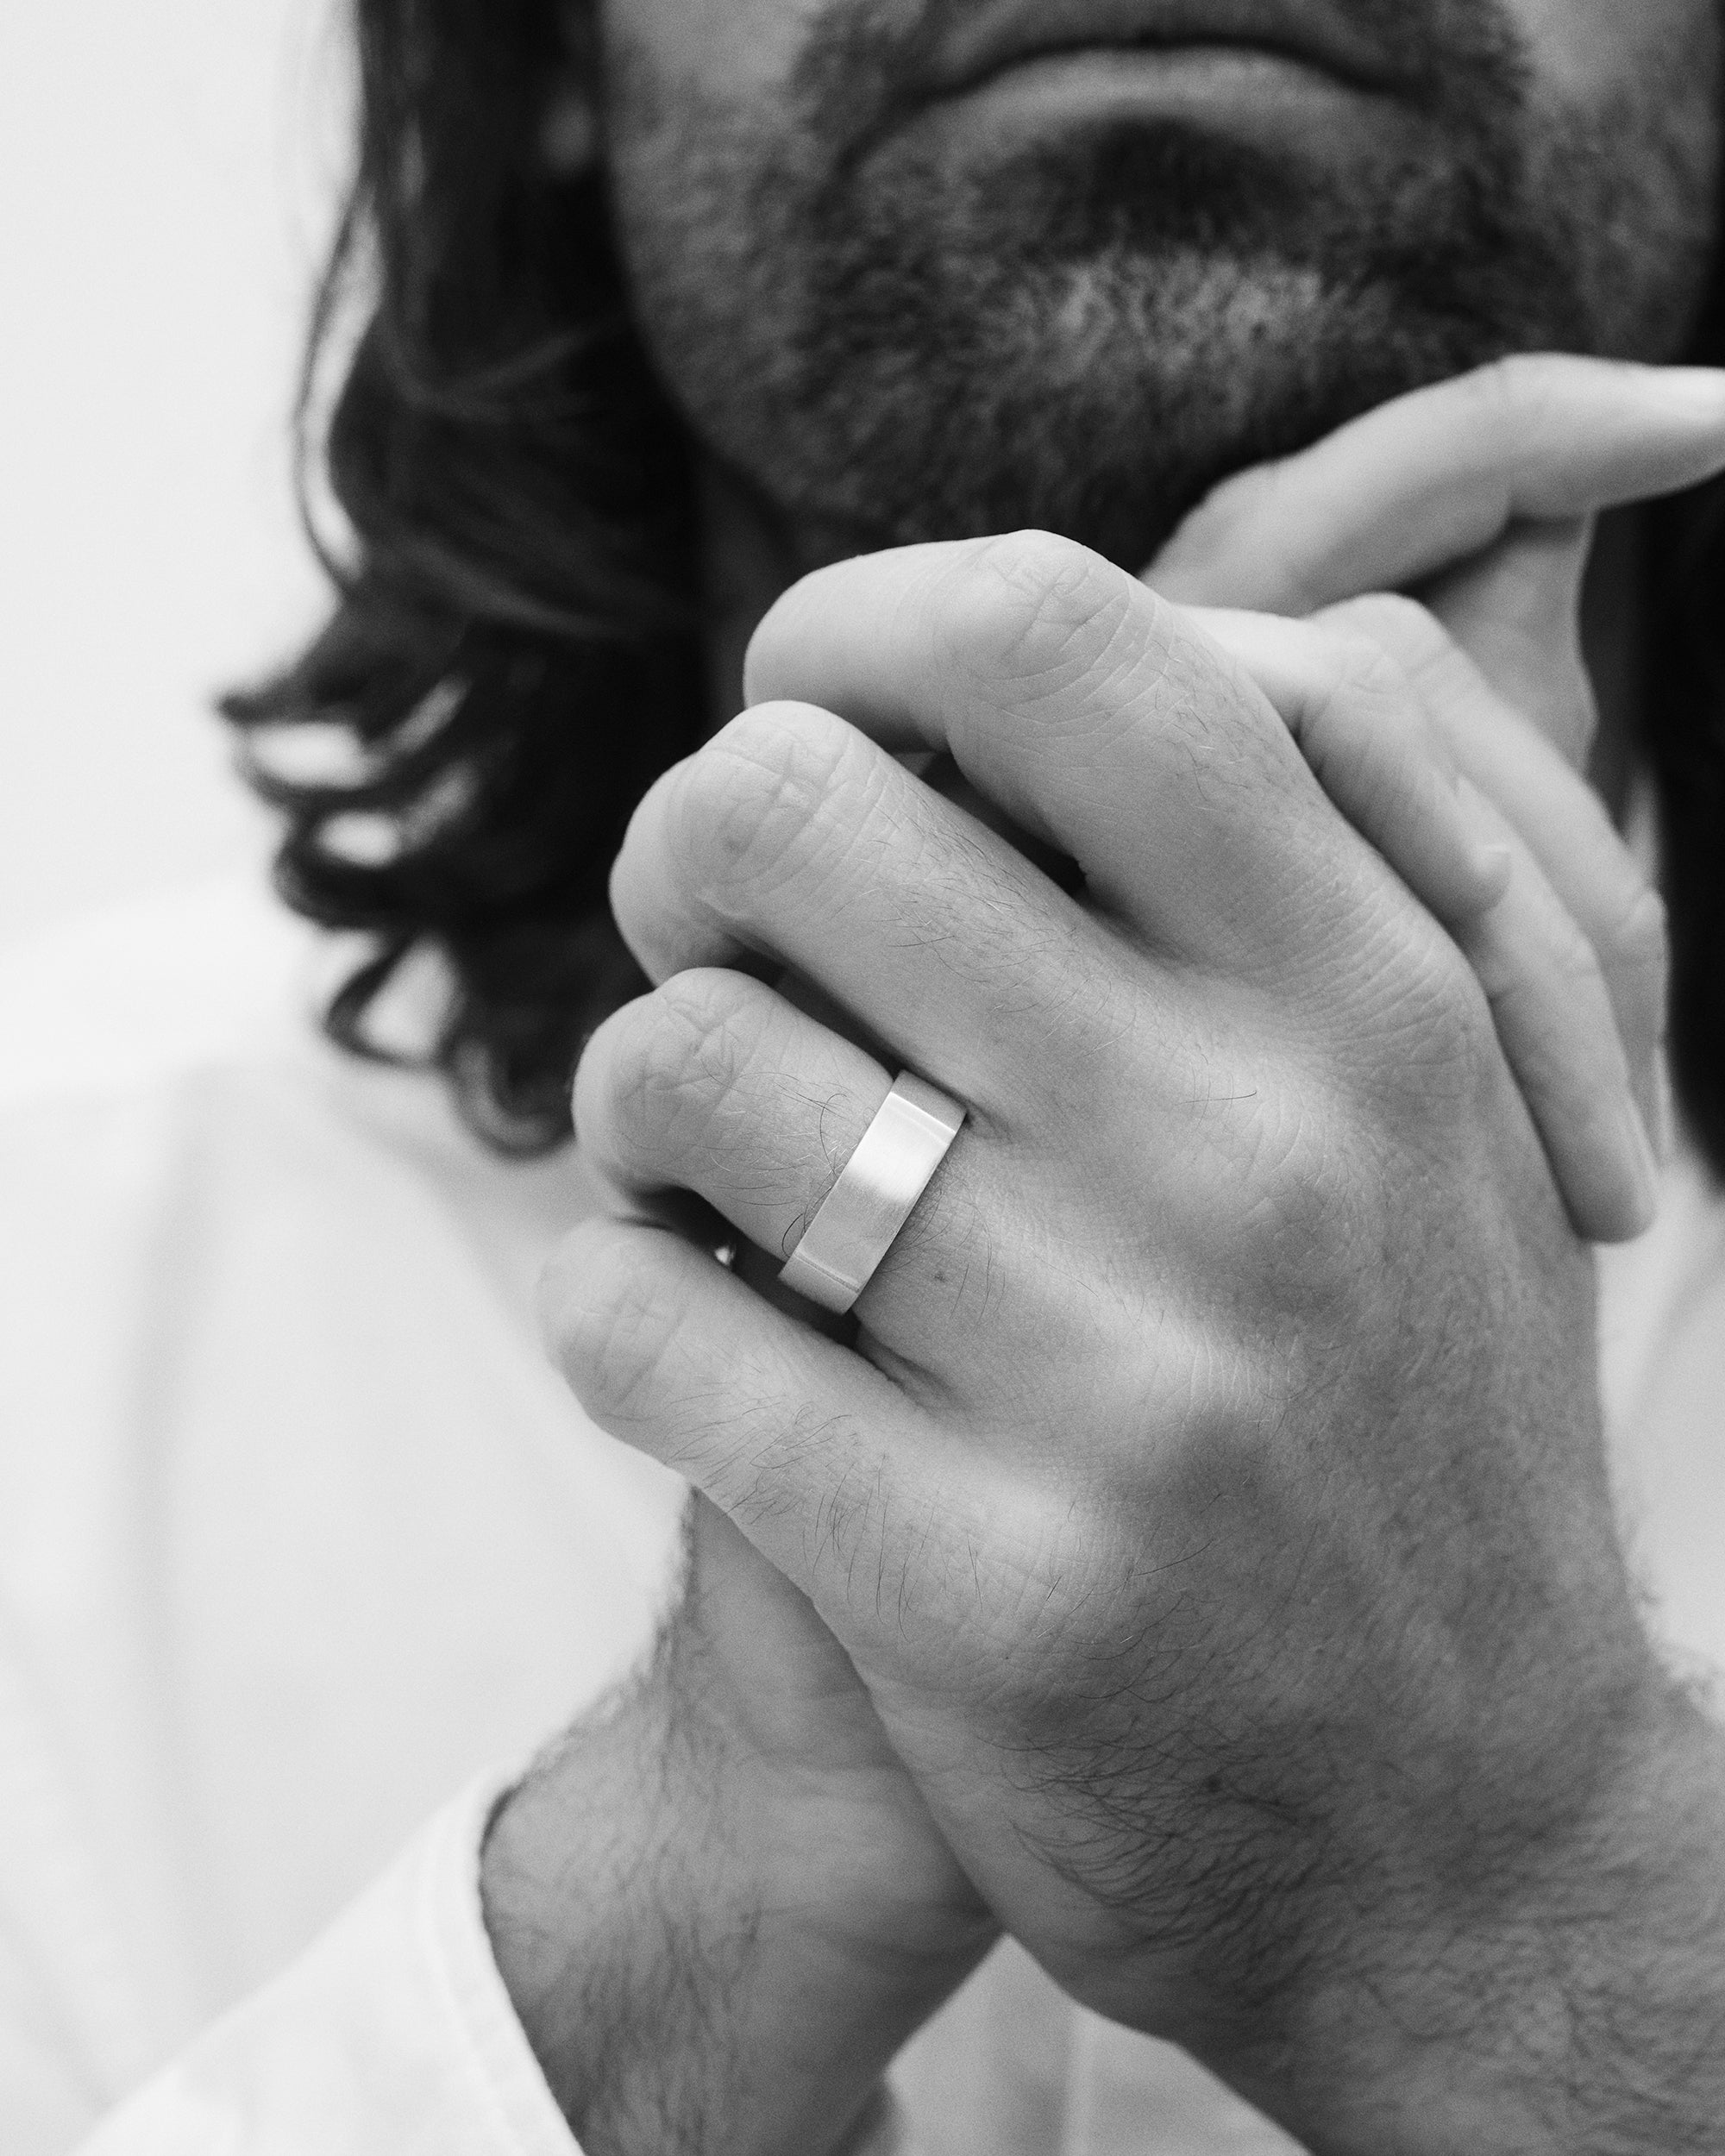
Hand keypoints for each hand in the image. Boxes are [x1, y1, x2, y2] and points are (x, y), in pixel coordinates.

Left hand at [554, 508, 1724, 2144]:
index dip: (850, 629)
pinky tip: (689, 1325)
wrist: (1457, 1842)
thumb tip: (992, 657)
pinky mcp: (980, 1582)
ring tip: (706, 1159)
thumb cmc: (1398, 1424)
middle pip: (779, 810)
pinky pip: (636, 1320)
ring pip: (678, 1061)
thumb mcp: (1428, 1112)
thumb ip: (1261, 864)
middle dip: (684, 853)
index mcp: (1373, 988)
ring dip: (635, 1093)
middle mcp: (1261, 1153)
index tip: (804, 712)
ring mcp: (1122, 1378)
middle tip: (719, 943)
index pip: (1048, 637)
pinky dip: (608, 1296)